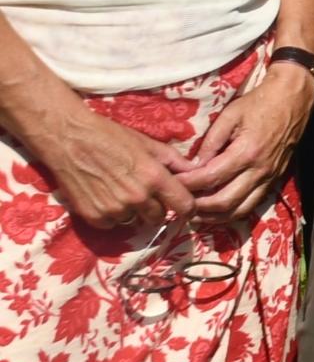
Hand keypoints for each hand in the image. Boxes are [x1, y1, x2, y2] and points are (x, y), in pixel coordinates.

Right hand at [34, 83, 193, 230]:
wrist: (70, 140)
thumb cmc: (112, 137)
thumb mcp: (148, 143)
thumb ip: (174, 160)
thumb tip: (196, 170)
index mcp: (154, 178)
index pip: (184, 206)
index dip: (187, 208)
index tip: (184, 206)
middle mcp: (137, 197)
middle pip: (159, 217)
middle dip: (156, 208)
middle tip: (145, 193)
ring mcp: (114, 209)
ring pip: (134, 220)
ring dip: (132, 211)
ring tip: (120, 190)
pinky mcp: (94, 217)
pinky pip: (112, 224)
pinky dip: (111, 215)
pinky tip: (104, 197)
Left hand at [173, 64, 313, 221]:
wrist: (293, 99)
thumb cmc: (260, 102)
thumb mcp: (230, 114)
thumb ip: (211, 141)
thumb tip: (194, 165)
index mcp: (246, 152)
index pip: (210, 178)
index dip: (187, 184)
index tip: (171, 183)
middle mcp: (259, 170)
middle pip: (224, 201)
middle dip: (198, 207)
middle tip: (180, 203)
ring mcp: (269, 177)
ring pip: (239, 210)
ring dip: (215, 217)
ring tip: (195, 214)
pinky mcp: (275, 179)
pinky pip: (252, 205)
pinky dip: (233, 213)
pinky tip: (218, 211)